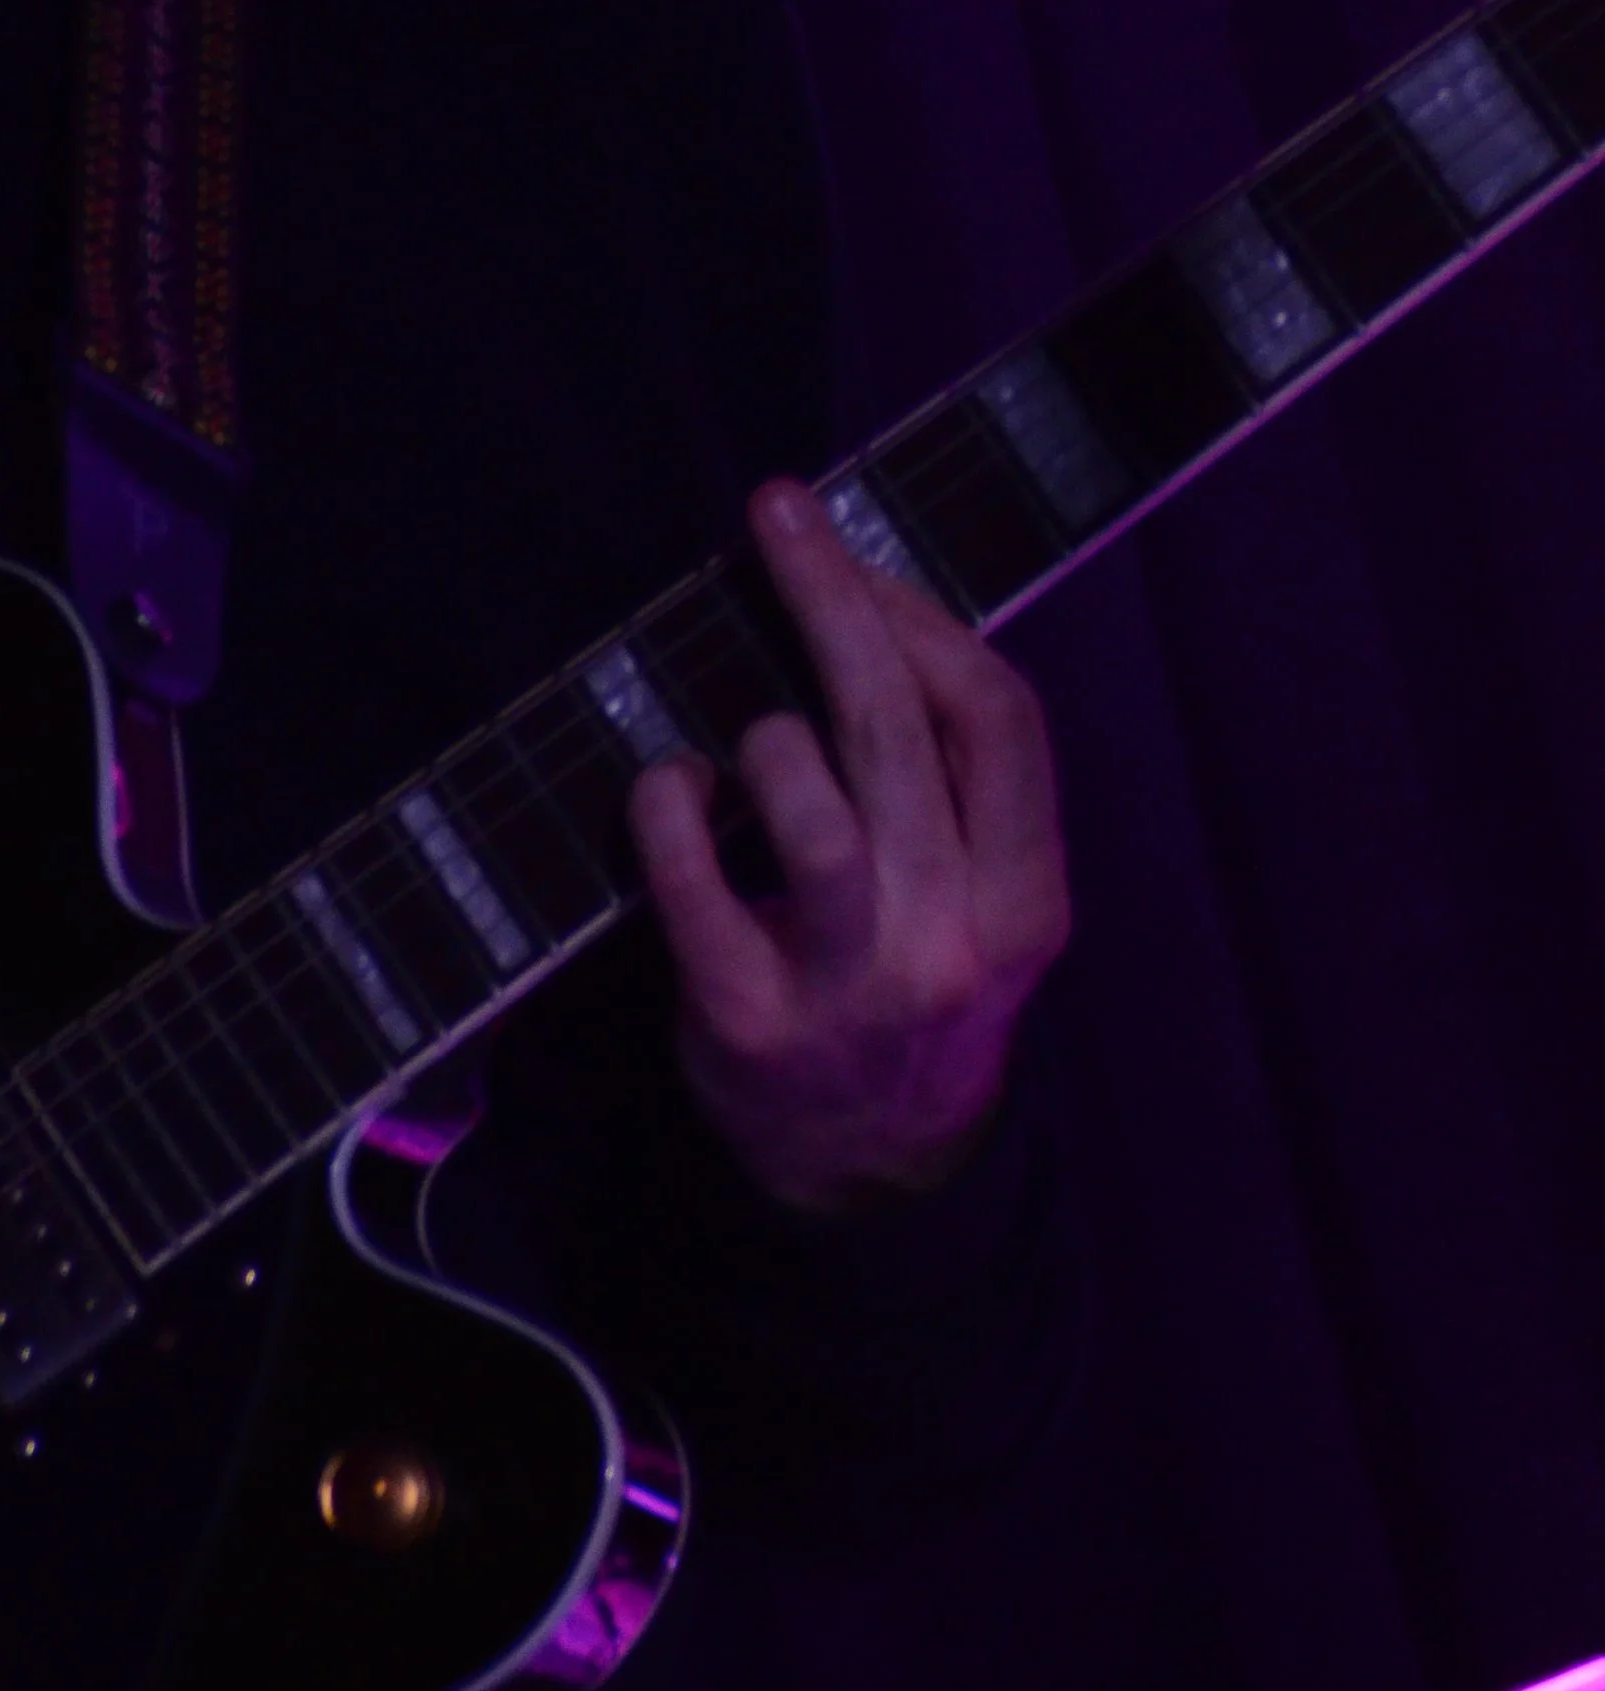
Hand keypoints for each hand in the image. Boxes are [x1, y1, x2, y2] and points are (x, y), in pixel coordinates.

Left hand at [629, 477, 1070, 1209]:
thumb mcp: (984, 902)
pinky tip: (666, 785)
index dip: (924, 617)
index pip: (998, 719)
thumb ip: (955, 783)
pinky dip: (667, 806)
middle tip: (778, 513)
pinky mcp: (742, 1022)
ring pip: (810, 806)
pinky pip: (690, 880)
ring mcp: (847, 989)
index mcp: (1026, 903)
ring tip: (749, 736)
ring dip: (765, 732)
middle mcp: (950, 945)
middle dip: (831, 598)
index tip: (858, 554)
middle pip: (897, 731)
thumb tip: (873, 605)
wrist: (866, 1177)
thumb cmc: (916, 985)